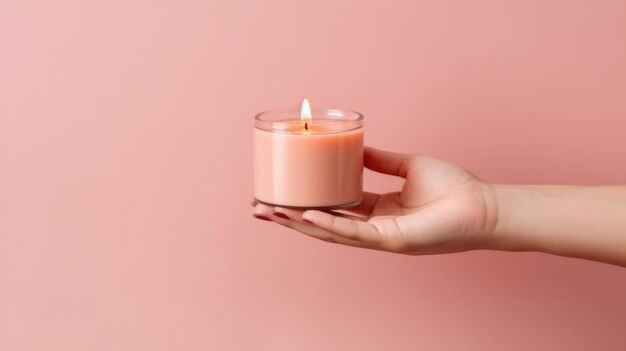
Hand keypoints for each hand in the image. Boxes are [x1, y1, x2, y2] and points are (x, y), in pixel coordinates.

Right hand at [253, 147, 499, 254]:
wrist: (484, 205)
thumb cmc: (453, 188)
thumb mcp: (408, 165)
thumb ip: (382, 160)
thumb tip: (357, 146)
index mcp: (376, 212)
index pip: (332, 209)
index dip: (304, 204)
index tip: (277, 194)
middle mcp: (372, 228)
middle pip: (323, 224)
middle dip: (290, 217)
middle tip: (259, 207)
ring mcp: (380, 237)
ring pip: (331, 232)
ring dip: (299, 223)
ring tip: (269, 212)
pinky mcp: (391, 240)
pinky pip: (354, 233)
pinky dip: (330, 224)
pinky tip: (307, 214)